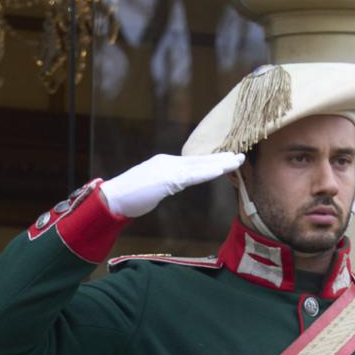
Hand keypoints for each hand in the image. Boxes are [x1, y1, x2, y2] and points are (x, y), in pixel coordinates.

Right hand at [97, 151, 243, 218]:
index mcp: (166, 163)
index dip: (213, 160)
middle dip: (222, 158)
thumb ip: (169, 182)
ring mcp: (167, 169)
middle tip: (241, 156)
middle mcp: (168, 162)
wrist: (113, 198)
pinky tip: (220, 171)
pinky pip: (191, 176)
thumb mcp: (155, 186)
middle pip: (200, 160)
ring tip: (237, 161)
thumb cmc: (132, 195)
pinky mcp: (165, 180)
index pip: (194, 161)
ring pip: (199, 165)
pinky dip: (207, 173)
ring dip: (220, 164)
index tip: (229, 158)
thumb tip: (177, 183)